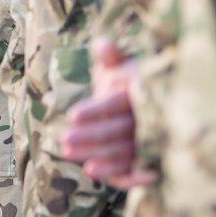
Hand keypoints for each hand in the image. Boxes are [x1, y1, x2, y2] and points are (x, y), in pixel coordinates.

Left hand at [62, 39, 154, 189]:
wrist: (149, 103)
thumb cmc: (128, 82)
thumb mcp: (119, 67)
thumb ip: (110, 57)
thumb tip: (103, 44)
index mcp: (141, 93)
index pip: (116, 103)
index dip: (95, 110)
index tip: (72, 116)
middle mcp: (149, 119)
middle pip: (118, 131)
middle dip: (90, 136)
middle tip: (64, 139)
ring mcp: (152, 141)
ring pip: (123, 152)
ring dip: (96, 155)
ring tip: (68, 154)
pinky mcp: (151, 160)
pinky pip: (134, 169)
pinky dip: (116, 172)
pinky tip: (92, 171)